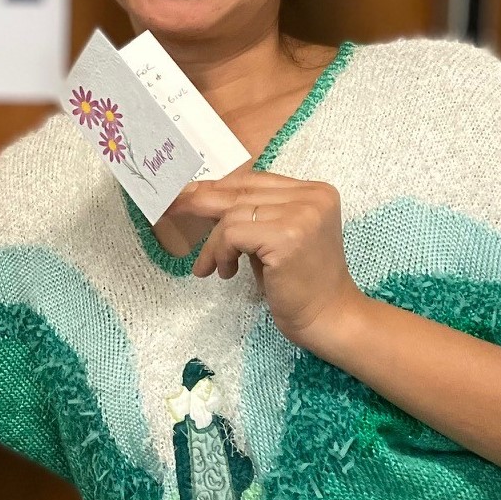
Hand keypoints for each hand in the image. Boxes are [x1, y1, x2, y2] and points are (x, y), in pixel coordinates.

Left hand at [170, 170, 364, 349]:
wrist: (328, 319)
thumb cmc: (299, 283)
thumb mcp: (274, 237)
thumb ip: (251, 214)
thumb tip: (201, 196)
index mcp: (314, 191)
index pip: (254, 180)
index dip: (218, 187)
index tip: (188, 195)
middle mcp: (312, 196)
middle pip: (240, 191)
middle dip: (201, 201)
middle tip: (172, 209)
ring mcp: (302, 214)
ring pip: (232, 214)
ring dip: (213, 243)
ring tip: (211, 267)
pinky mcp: (287, 236)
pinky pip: (232, 234)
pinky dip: (219, 253)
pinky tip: (225, 272)